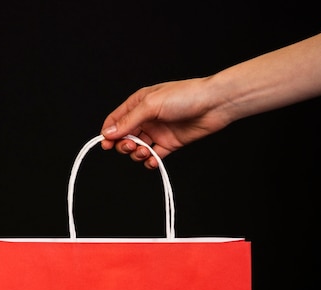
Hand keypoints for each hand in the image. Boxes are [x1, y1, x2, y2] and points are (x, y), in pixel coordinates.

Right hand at [100, 78, 230, 168]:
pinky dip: (151, 161)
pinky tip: (154, 160)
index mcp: (138, 103)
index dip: (109, 133)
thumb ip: (128, 121)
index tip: (106, 145)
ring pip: (138, 148)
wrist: (213, 105)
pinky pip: (154, 156)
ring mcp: (157, 131)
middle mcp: (146, 118)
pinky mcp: (169, 143)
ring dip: (138, 154)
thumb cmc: (185, 96)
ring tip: (146, 151)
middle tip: (131, 146)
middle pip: (125, 137)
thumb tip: (108, 133)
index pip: (116, 120)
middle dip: (124, 145)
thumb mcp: (151, 105)